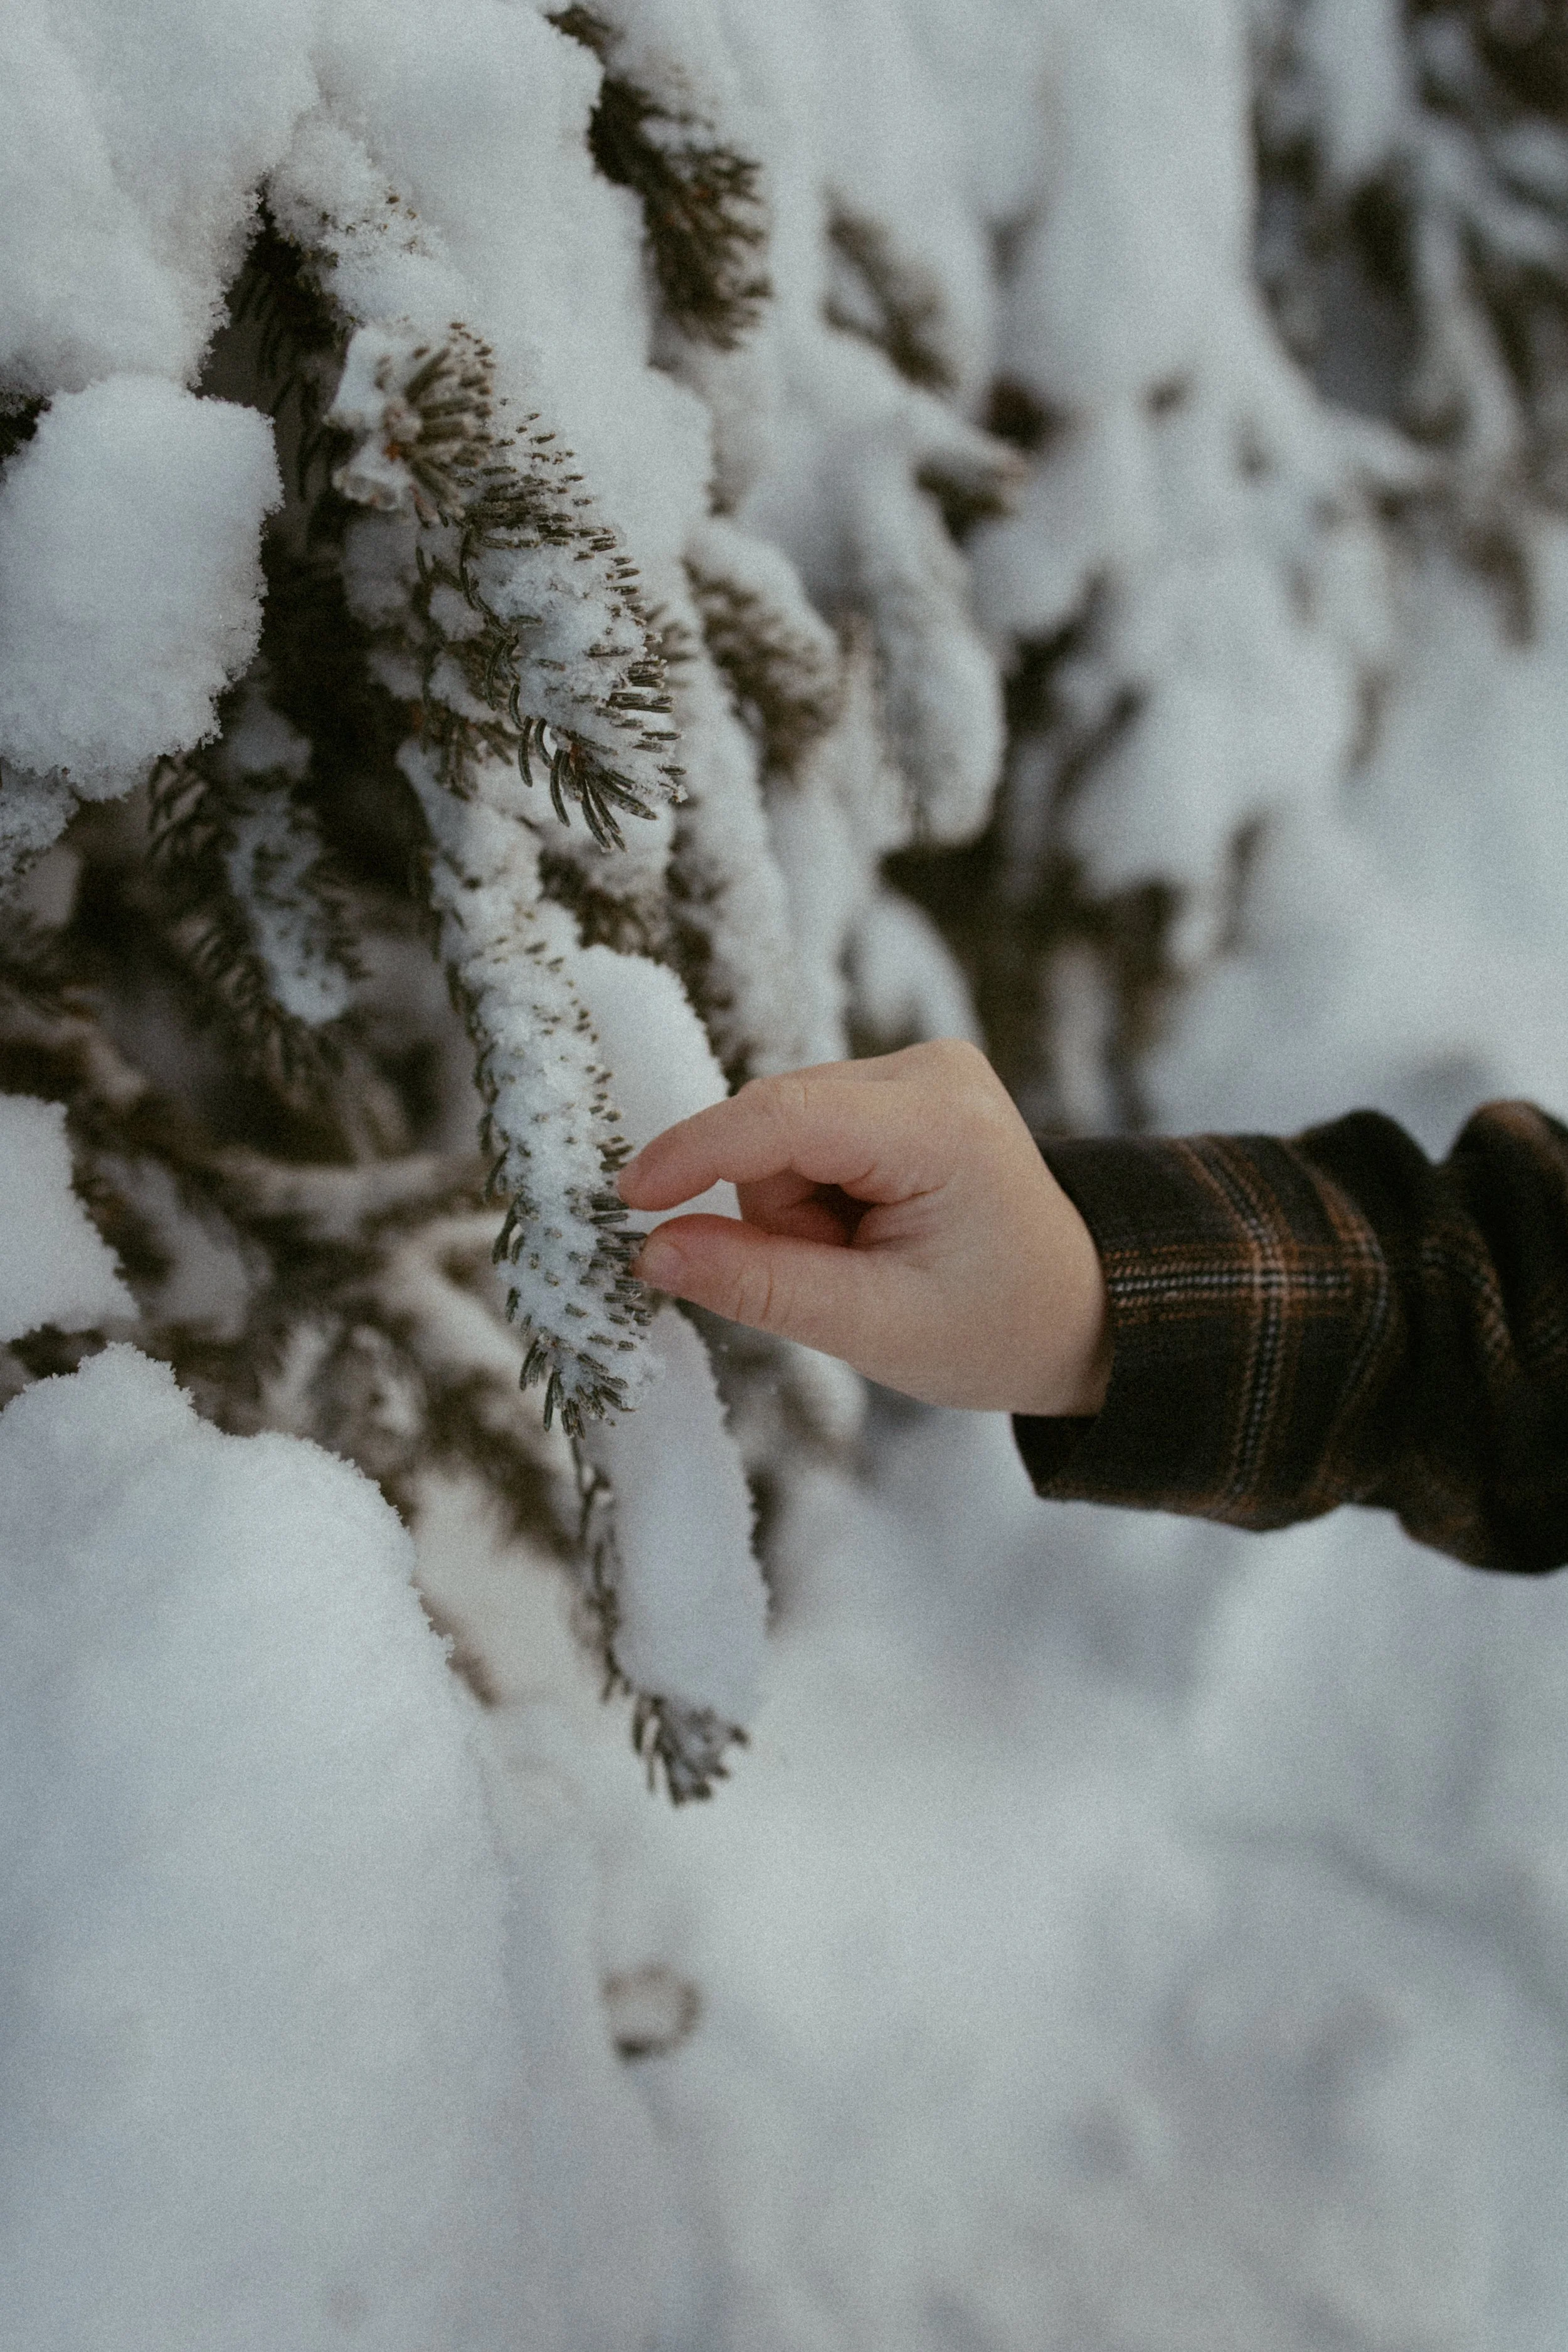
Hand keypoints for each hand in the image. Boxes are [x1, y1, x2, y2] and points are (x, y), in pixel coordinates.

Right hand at [618, 1039, 1111, 1415]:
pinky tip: (869, 1227)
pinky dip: (816, 1191)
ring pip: (782, 1131)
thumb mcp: (874, 1328)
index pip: (782, 1116)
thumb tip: (653, 1250)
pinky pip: (807, 1130)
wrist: (1082, 1315)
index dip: (694, 1153)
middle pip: (775, 1125)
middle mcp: (931, 1069)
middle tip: (842, 1280)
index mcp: (941, 1124)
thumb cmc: (996, 1330)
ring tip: (866, 1260)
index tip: (627, 1199)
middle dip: (778, 1212)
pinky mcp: (904, 1083)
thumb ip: (759, 1285)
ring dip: (797, 1206)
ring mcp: (921, 1068)